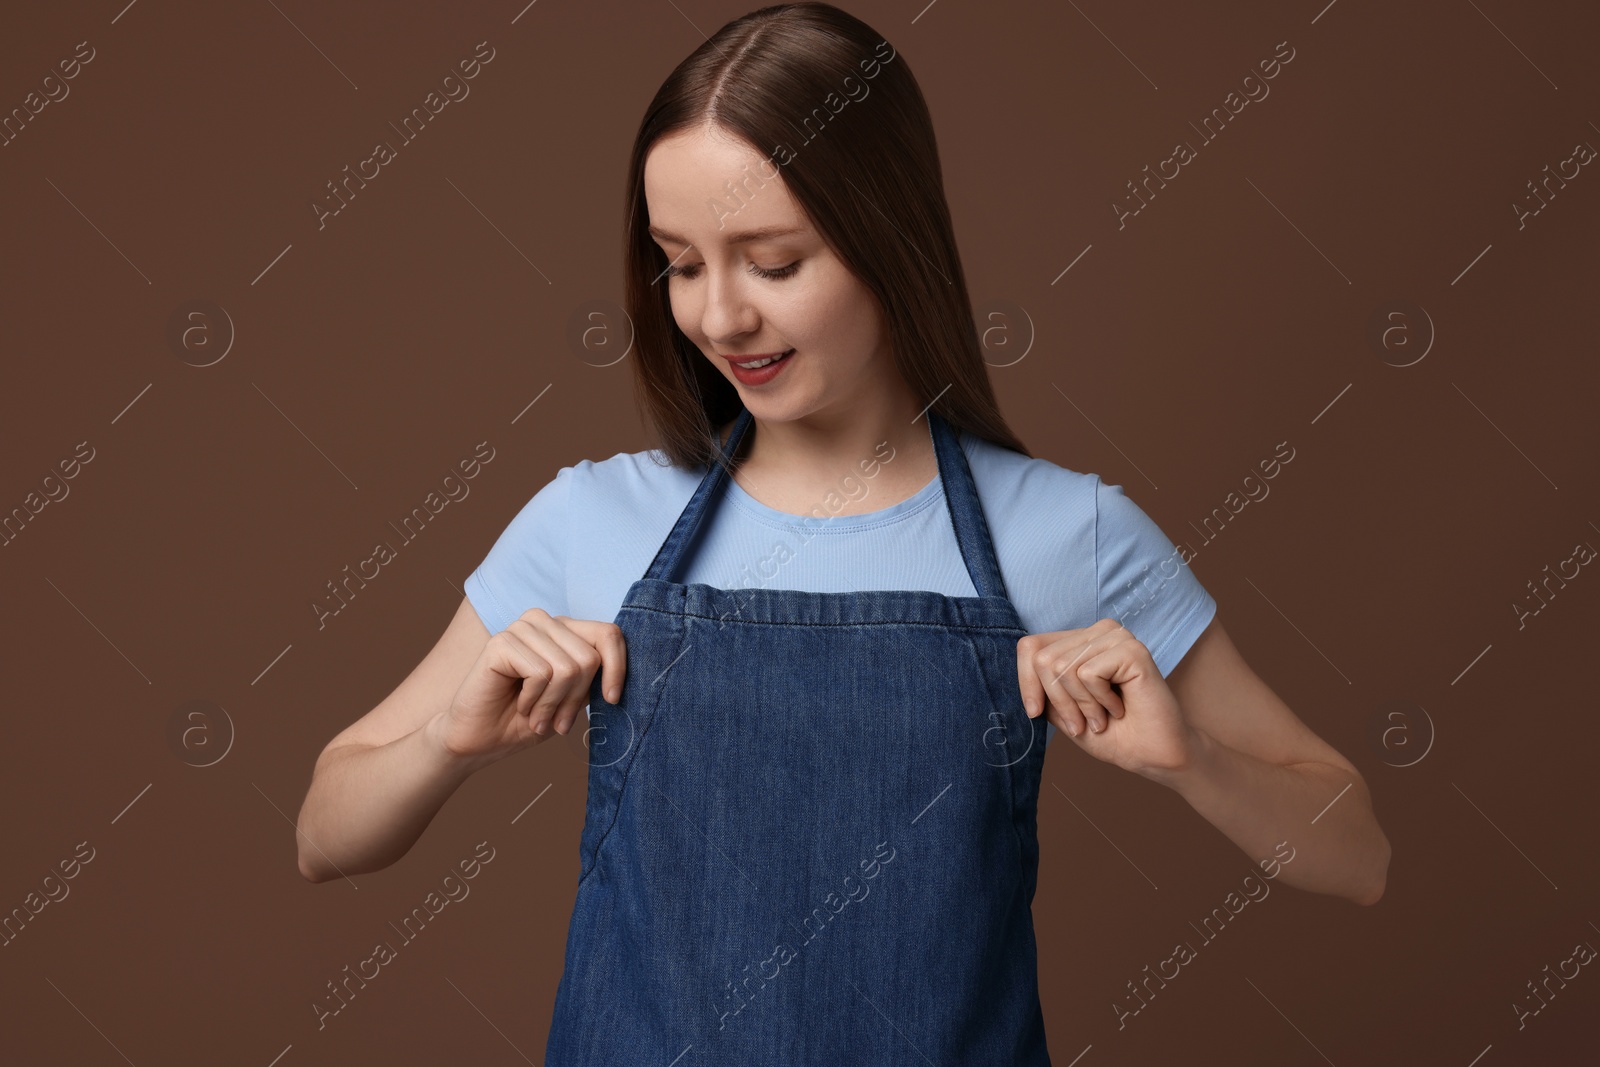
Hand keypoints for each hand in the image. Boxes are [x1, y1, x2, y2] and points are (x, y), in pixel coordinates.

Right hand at [430, 608, 625, 763]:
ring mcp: (521, 628)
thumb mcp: (572, 699)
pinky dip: (534, 701)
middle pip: (589, 657)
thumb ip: (594, 678)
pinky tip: (519, 705)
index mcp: (564, 629)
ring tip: (536, 716)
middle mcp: (543, 621)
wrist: (480, 741)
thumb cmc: (526, 720)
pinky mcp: (501, 642)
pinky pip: (541, 673)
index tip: (611, 701)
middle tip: (557, 721)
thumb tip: (622, 672)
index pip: (609, 634)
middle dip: (576, 699)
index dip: (617, 668)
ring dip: (553, 704)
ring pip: (567, 668)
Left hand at [1016, 618, 1199, 776]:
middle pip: (1043, 659)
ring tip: (1104, 716)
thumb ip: (1041, 685)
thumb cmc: (1113, 734)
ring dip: (1080, 705)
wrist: (1153, 756)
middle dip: (1058, 702)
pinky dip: (1098, 701)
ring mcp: (1116, 637)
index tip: (1036, 713)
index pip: (1030, 647)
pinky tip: (1120, 708)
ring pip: (1062, 667)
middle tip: (1084, 722)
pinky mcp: (1131, 649)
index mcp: (1080, 642)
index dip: (1026, 682)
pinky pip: (1087, 674)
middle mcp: (1098, 632)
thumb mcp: (1062, 710)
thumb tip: (1018, 666)